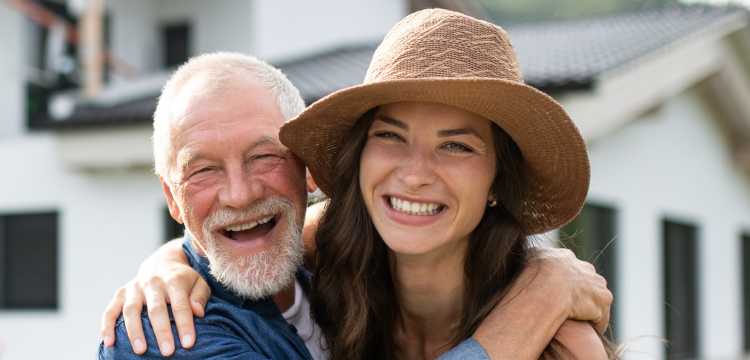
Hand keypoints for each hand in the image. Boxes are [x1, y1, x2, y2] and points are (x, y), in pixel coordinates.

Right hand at [99, 239, 210, 356]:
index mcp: (174, 280)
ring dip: (135, 331)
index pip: (180, 304)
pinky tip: (109, 343)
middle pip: (156, 308)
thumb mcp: (199, 282)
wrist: (162, 262)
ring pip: (131, 310)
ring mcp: (134, 288)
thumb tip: (198, 312)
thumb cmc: (184, 279)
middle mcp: (153, 283)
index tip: (188, 343)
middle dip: (161, 331)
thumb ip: (200, 296)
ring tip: (140, 351)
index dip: (184, 324)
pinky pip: (110, 310)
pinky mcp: (120, 294)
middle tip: (167, 352)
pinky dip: (107, 326)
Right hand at [471, 247, 611, 358]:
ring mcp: (594, 281)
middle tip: (569, 308)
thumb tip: (510, 252)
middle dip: (579, 293)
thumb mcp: (522, 264)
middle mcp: (580, 265)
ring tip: (577, 320)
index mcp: (561, 256)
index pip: (566, 268)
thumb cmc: (528, 282)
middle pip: (584, 280)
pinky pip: (600, 314)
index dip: (562, 283)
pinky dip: (594, 322)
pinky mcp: (602, 298)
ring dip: (587, 309)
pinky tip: (583, 327)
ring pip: (594, 297)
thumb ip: (525, 260)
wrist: (546, 291)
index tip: (555, 295)